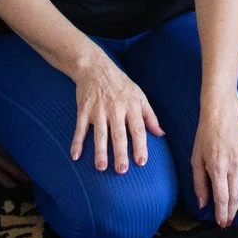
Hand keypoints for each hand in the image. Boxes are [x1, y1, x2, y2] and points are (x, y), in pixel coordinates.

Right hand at [69, 52, 162, 173]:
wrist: (95, 67)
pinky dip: (77, 141)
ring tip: (101, 167)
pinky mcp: (83, 109)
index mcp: (132, 106)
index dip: (140, 146)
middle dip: (120, 152)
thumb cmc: (121, 84)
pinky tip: (76, 155)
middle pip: (119, 134)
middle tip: (122, 170)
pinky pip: (80, 128)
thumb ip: (150, 116)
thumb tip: (161, 134)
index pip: (138, 129)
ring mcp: (98, 109)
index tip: (141, 162)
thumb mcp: (139, 96)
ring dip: (100, 151)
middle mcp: (115, 108)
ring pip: (100, 133)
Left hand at [192, 102, 237, 226]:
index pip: (222, 197)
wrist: (222, 114)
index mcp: (218, 167)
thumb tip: (202, 204)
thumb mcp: (196, 159)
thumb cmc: (206, 137)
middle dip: (234, 212)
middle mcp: (234, 165)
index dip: (222, 213)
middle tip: (231, 222)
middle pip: (237, 196)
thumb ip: (199, 183)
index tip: (222, 223)